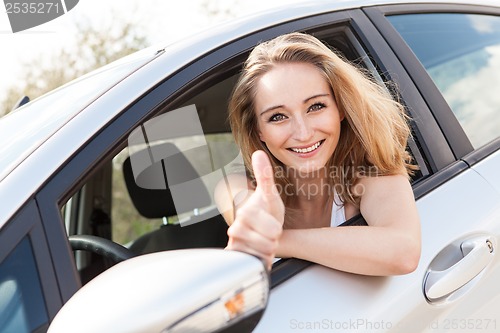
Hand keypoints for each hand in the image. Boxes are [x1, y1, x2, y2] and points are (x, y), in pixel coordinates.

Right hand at [225, 150, 284, 269]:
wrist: (259, 228)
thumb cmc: (265, 212)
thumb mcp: (270, 194)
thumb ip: (265, 175)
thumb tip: (259, 153)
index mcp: (244, 212)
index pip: (272, 230)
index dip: (276, 228)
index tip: (270, 222)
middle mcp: (236, 228)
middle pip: (268, 243)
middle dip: (272, 240)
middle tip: (267, 232)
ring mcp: (235, 243)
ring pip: (263, 254)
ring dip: (267, 250)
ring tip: (263, 241)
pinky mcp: (235, 256)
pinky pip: (255, 263)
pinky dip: (260, 260)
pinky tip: (257, 251)